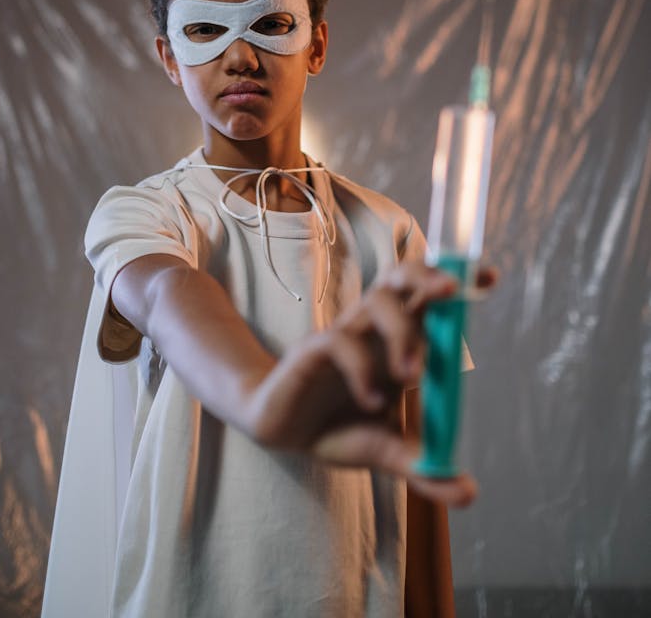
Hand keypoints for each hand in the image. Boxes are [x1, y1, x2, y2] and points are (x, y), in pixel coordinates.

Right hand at [245, 261, 496, 507]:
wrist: (279, 431)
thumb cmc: (337, 427)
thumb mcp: (388, 453)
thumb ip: (425, 467)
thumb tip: (469, 492)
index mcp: (396, 342)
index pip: (428, 299)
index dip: (456, 283)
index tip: (490, 278)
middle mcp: (373, 329)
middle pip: (402, 278)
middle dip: (429, 277)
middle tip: (453, 293)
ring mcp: (344, 333)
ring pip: (377, 302)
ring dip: (403, 332)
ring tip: (411, 376)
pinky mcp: (313, 349)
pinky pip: (341, 342)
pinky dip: (362, 370)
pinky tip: (371, 402)